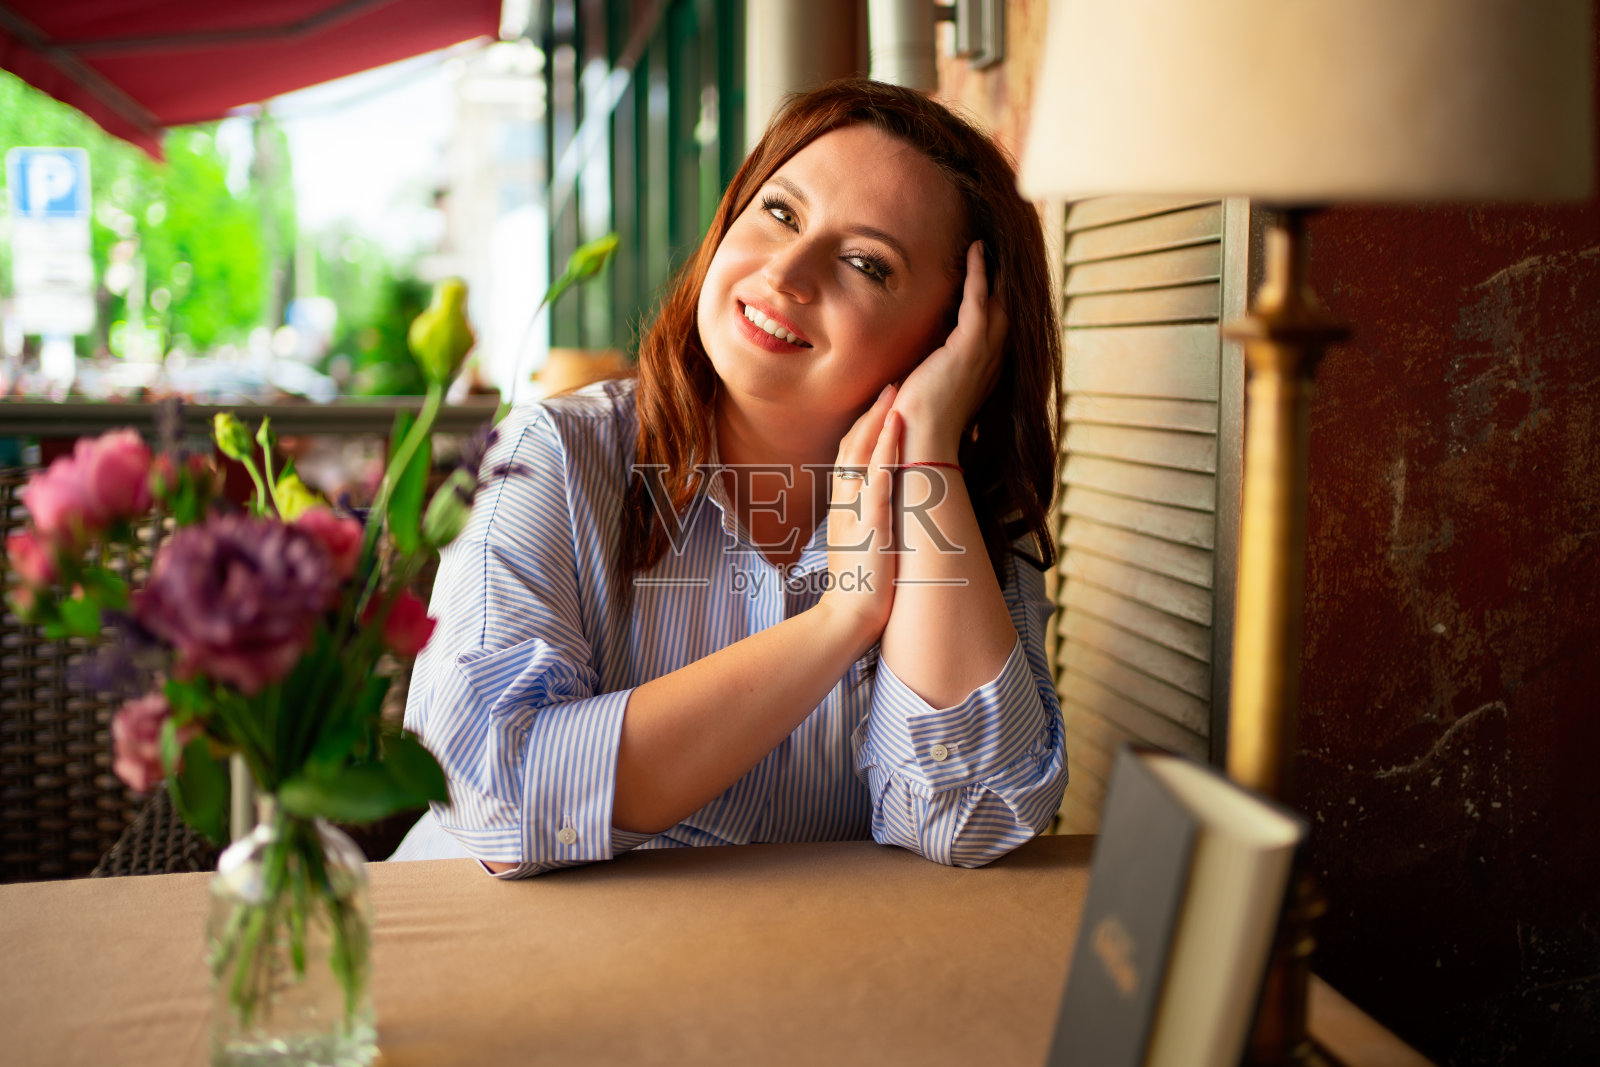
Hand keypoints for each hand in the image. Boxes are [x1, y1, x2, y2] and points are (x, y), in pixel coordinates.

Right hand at [818, 383, 899, 645]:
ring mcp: (855, 510)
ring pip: (862, 453)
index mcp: (842, 509)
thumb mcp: (859, 549)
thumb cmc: (859, 590)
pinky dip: (886, 447)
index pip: (849, 458)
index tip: (880, 405)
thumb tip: (879, 516)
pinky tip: (896, 424)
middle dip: (871, 412)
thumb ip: (865, 526)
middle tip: (890, 383)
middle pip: (852, 445)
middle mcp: (844, 503)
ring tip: (896, 390)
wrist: (849, 619)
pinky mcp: (870, 521)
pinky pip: (877, 476)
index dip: (863, 428)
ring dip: (878, 418)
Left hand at [892, 241, 1006, 455]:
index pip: (998, 330)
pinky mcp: (970, 346)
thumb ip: (928, 377)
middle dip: (1007, 282)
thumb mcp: (928, 393)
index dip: (1001, 304)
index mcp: (983, 373)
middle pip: (1008, 311)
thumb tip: (906, 374)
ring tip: (990, 244)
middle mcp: (992, 361)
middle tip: (1004, 253)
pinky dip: (978, 272)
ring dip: (995, 269)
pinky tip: (976, 249)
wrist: (921, 441)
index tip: (998, 283)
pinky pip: (979, 299)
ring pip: (999, 300)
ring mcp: (984, 353)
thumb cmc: (919, 424)